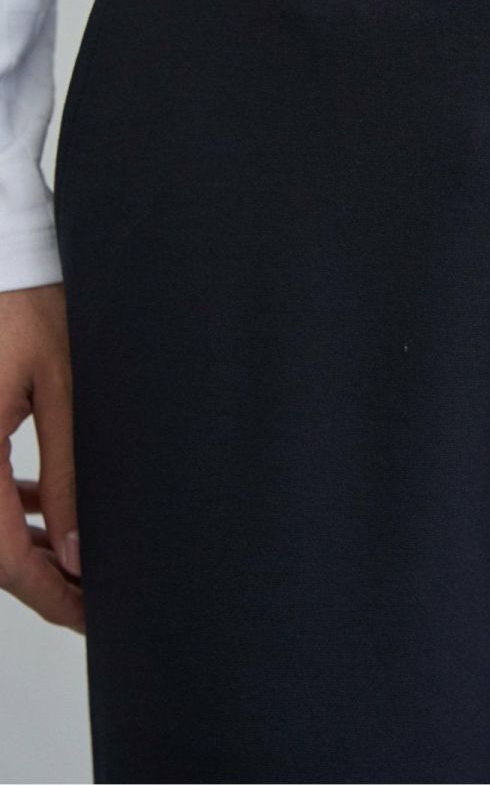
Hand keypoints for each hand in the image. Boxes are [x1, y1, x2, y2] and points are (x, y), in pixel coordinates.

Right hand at [0, 283, 82, 629]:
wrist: (2, 259)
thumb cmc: (29, 307)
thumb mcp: (64, 386)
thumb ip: (73, 469)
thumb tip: (82, 548)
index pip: (3, 554)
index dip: (48, 594)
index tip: (89, 614)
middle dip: (43, 580)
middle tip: (96, 597)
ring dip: (28, 548)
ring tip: (84, 562)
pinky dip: (14, 510)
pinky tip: (53, 512)